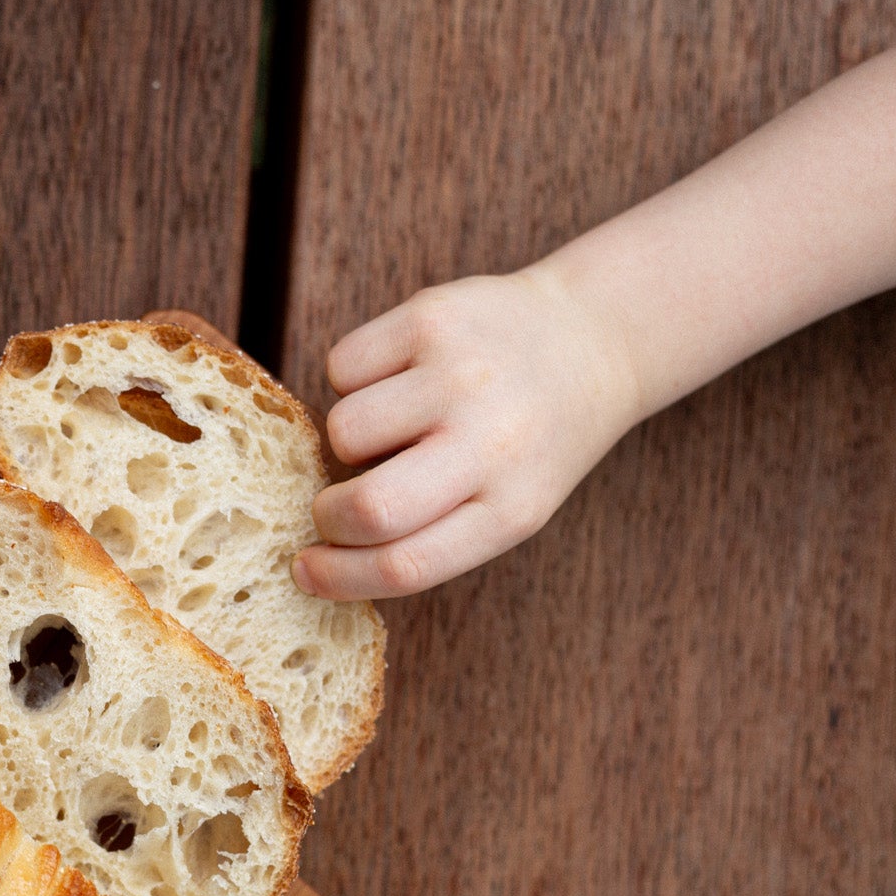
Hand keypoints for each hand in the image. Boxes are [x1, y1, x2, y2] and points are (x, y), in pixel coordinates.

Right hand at [294, 268, 640, 600]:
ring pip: (343, 428)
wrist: (590, 339)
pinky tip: (397, 376)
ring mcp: (461, 374)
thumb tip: (323, 551)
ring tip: (392, 425)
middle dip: (328, 515)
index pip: (407, 565)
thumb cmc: (532, 440)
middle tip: (333, 507)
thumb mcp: (511, 505)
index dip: (338, 578)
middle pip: (371, 507)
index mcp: (513, 507)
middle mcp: (493, 440)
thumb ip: (432, 534)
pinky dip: (354, 379)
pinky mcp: (432, 317)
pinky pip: (342, 366)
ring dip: (348, 437)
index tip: (305, 572)